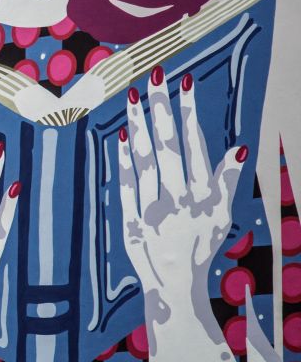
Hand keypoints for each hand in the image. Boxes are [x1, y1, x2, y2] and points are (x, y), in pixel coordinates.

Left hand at [117, 67, 247, 308]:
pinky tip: (121, 137)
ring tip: (132, 96)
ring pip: (143, 160)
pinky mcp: (129, 221)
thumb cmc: (200, 245)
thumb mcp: (222, 215)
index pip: (194, 145)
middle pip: (167, 145)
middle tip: (154, 75)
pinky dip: (122, 161)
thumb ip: (227, 180)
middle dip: (161, 108)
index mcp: (203, 195)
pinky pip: (125, 185)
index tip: (184, 83)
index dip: (188, 113)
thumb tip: (239, 146)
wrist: (175, 286)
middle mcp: (178, 199)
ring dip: (138, 126)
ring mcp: (151, 210)